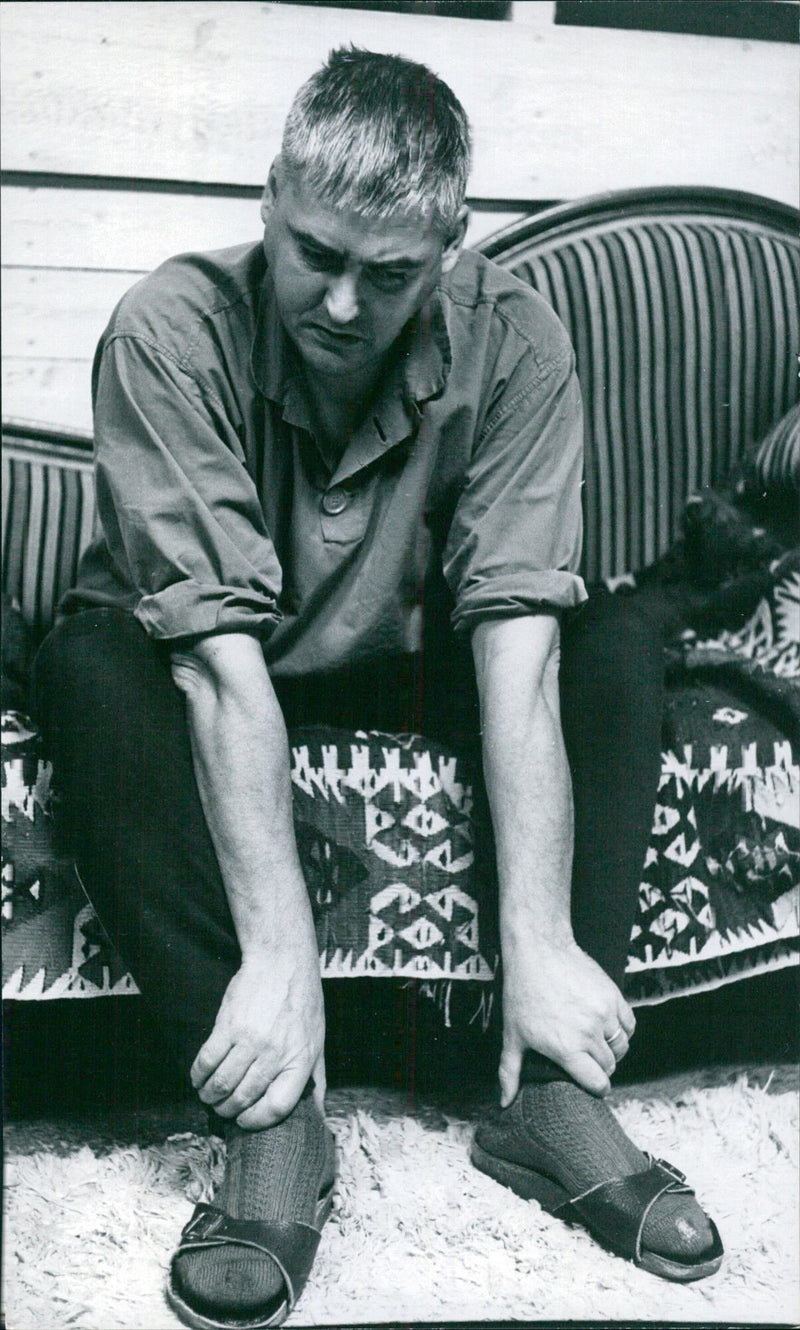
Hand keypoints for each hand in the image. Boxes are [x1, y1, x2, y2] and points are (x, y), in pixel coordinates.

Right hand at [190, 941, 325, 1128]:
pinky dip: (198, 1075)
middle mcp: (276, 1052)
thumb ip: (315, 1078)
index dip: (257, 1121)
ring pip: (221, 1083)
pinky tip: (199, 1078)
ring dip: (209, 1096)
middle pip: (244, 1098)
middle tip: (221, 1108)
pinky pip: (207, 1060)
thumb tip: (318, 1112)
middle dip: (227, 1110)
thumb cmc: (302, 1002)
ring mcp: (251, 1039)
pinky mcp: (228, 1024)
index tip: (244, 1121)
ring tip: (208, 1095)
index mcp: (301, 1059)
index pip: (278, 1106)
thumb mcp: (318, 1040)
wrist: (282, 962)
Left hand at [499, 934, 635, 1103]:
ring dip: (612, 1049)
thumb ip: (510, 1072)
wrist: (539, 951)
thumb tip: (505, 1102)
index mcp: (567, 1048)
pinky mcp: (613, 996)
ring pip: (621, 1045)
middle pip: (610, 1065)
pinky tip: (608, 1027)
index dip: (597, 1088)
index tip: (593, 1085)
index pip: (598, 1083)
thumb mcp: (512, 1035)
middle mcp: (589, 1034)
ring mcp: (604, 1014)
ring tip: (597, 1044)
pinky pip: (629, 1024)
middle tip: (588, 1060)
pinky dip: (622, 1029)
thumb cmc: (523, 993)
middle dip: (601, 1068)